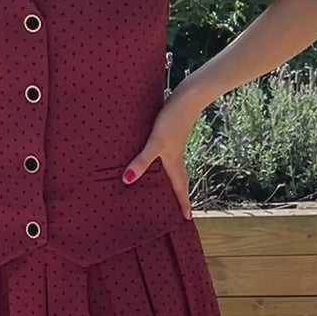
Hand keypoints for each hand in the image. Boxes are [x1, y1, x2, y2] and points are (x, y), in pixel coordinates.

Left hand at [122, 92, 197, 220]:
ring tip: (170, 188)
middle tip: (182, 208)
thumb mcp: (156, 142)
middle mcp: (176, 155)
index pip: (179, 188)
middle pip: (180, 180)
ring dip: (174, 179)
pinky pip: (170, 155)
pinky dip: (167, 163)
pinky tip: (160, 158)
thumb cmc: (172, 120)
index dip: (183, 203)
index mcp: (174, 162)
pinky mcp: (171, 133)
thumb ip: (142, 161)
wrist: (188, 97)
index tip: (188, 218)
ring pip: (175, 167)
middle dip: (181, 194)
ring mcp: (175, 144)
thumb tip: (128, 181)